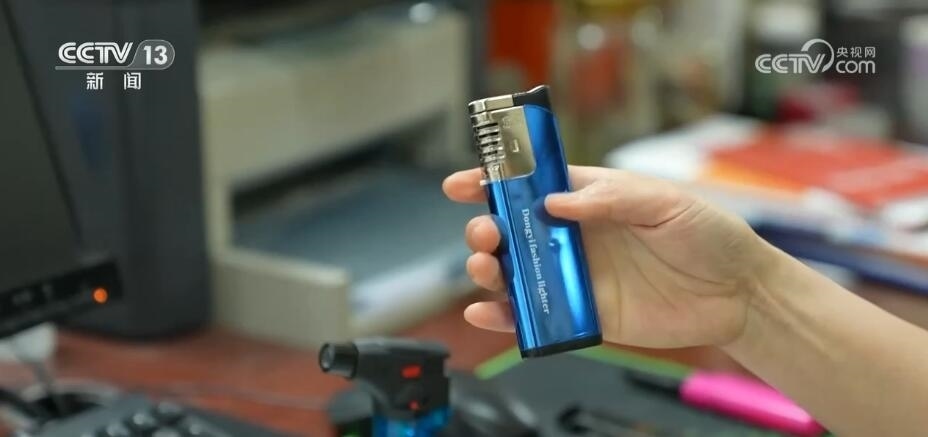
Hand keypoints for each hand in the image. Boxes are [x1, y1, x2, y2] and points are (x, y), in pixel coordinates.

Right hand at [443, 166, 771, 347]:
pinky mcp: (582, 316)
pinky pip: (534, 317)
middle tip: (487, 232)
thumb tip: (554, 202)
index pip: (530, 186)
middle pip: (511, 230)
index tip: (462, 184)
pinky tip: (485, 311)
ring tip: (487, 267)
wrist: (738, 293)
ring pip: (514, 272)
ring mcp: (574, 278)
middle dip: (485, 228)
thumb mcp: (664, 203)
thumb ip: (610, 199)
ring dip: (487, 268)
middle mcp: (573, 237)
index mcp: (588, 200)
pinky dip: (503, 316)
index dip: (493, 182)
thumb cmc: (707, 235)